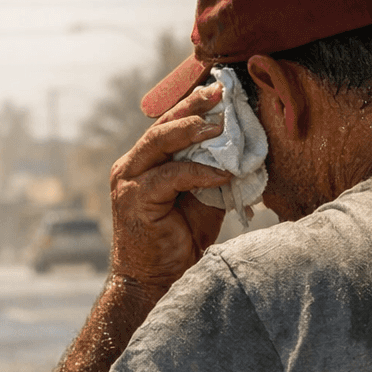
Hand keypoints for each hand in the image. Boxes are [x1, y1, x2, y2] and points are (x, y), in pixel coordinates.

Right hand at [108, 83, 230, 290]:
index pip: (168, 124)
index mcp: (144, 162)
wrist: (157, 282)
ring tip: (221, 125)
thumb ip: (212, 171)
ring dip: (193, 130)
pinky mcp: (134, 199)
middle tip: (221, 92)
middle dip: (193, 106)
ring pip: (160, 142)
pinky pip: (170, 176)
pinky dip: (199, 171)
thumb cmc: (179, 241)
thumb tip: (243, 147)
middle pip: (162, 125)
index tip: (221, 89)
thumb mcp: (201, 199)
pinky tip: (224, 172)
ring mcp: (128, 181)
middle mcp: (131, 166)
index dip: (193, 105)